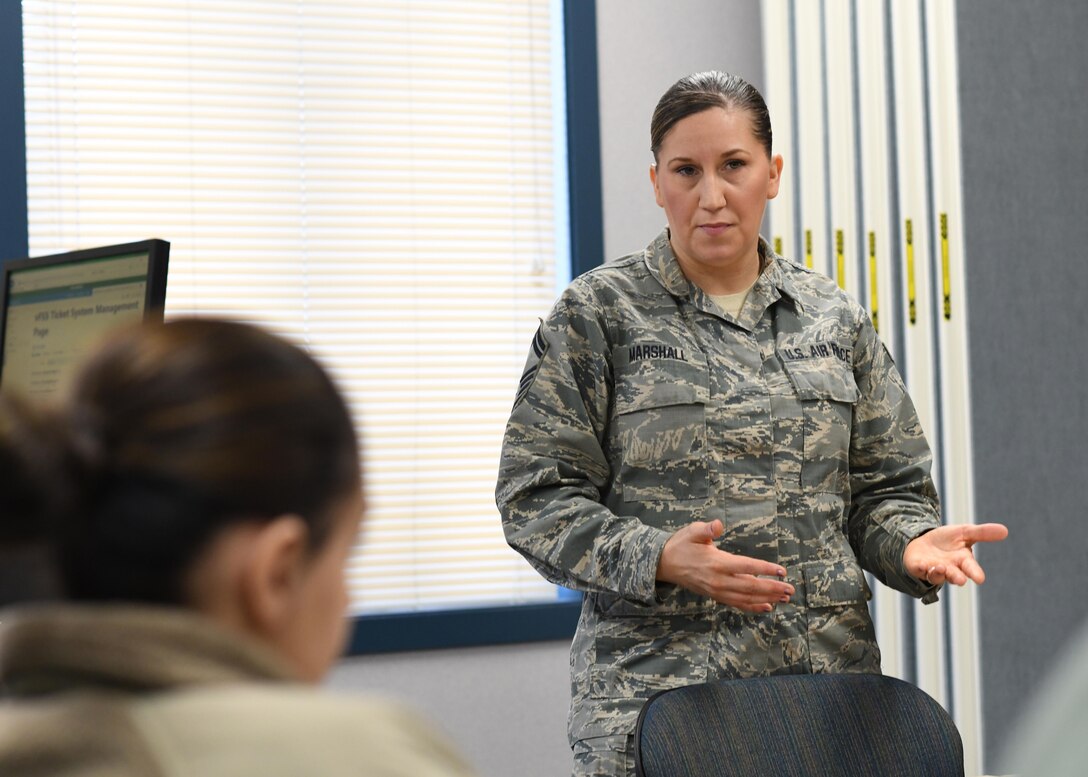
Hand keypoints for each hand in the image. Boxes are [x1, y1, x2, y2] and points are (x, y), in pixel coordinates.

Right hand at [656, 519, 793, 612]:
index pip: (746, 566)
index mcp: (716, 562)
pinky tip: (767, 607)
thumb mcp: (692, 531)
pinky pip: (737, 604)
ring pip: (746, 598)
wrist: (664, 564)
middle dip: (772, 588)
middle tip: (790, 589)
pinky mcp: (715, 596)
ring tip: (785, 598)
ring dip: (767, 598)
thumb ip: (707, 528)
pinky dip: (753, 607)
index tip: (782, 570)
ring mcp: (717, 591)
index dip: (765, 569)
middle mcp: (718, 580)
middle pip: (750, 586)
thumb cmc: (681, 545)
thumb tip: (719, 525)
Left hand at [903, 523, 1008, 586]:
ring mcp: (933, 570)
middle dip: (957, 577)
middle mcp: (949, 568)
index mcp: (962, 560)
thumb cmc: (947, 540)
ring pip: (937, 576)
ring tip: (941, 567)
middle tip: (961, 580)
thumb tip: (1005, 530)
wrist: (923, 541)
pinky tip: (924, 565)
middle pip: (954, 575)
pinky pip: (920, 570)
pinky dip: (922, 568)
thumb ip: (982, 533)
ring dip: (939, 573)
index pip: (970, 568)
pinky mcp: (918, 567)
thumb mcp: (964, 532)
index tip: (980, 579)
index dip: (975, 573)